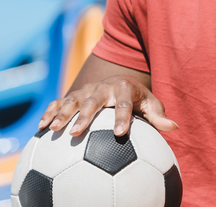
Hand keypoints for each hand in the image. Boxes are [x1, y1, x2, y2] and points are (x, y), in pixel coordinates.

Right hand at [38, 76, 177, 136]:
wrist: (118, 82)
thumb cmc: (137, 99)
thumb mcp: (151, 104)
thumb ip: (159, 116)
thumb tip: (174, 127)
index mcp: (124, 89)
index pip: (124, 104)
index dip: (123, 118)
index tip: (120, 133)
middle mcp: (103, 87)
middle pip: (93, 101)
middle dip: (84, 116)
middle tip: (76, 132)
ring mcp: (86, 91)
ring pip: (72, 100)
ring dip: (61, 114)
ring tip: (52, 130)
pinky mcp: (73, 95)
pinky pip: (58, 102)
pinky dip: (49, 112)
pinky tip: (41, 127)